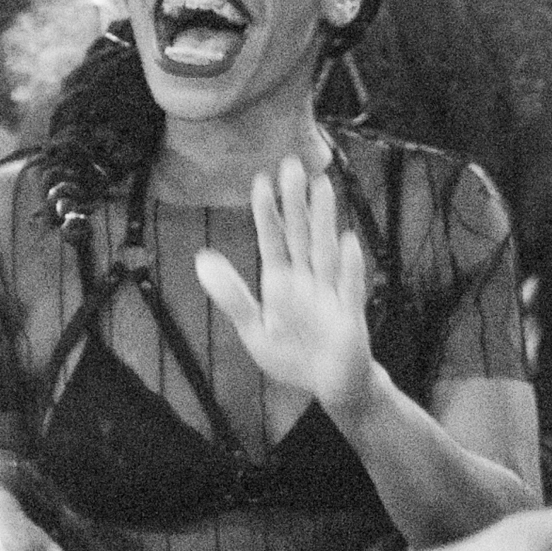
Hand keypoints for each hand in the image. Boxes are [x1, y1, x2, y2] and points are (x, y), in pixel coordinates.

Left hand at [195, 154, 386, 417]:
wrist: (332, 386)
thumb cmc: (293, 356)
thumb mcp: (254, 329)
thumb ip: (231, 295)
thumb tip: (202, 259)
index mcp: (282, 282)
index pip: (273, 239)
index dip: (267, 211)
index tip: (262, 179)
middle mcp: (307, 280)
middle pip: (301, 235)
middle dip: (296, 202)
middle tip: (293, 165)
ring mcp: (330, 294)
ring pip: (325, 251)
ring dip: (323, 220)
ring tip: (322, 186)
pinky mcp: (349, 316)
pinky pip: (348, 289)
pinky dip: (348, 268)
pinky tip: (348, 242)